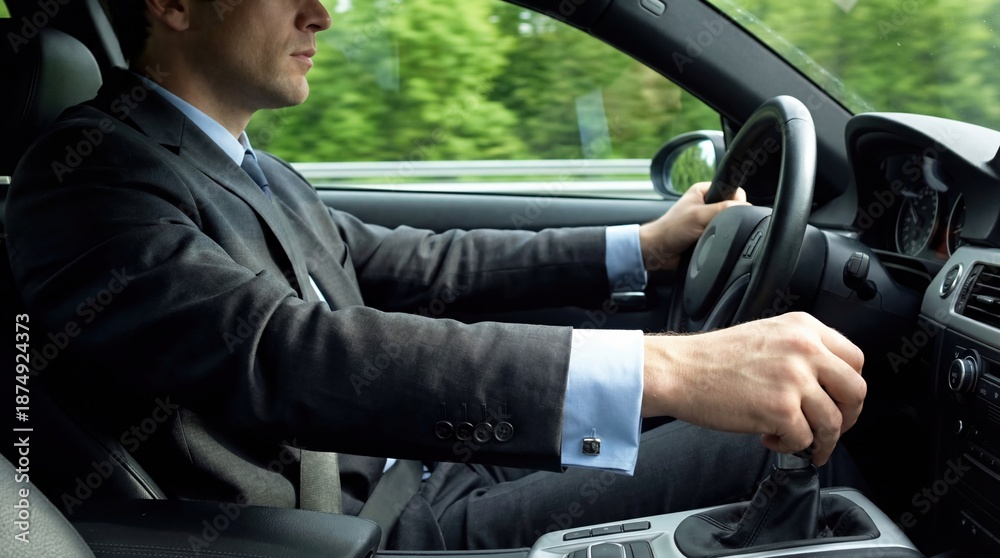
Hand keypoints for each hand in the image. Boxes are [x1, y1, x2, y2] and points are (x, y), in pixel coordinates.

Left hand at [638, 181, 748, 270]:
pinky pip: (723, 235)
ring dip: (723, 231)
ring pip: (729, 223)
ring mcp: (708, 219)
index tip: (736, 211)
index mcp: (704, 191)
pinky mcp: (708, 234)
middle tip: (716, 226)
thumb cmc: (671, 229)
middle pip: (732, 208)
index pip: (732, 190)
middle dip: (729, 218)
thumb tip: (745, 208)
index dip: (737, 201)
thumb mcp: (699, 215)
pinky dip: (720, 239)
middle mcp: (707, 203)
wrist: (659, 251)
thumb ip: (723, 209)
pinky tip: (711, 242)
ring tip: (710, 235)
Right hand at [641, 312, 865, 465]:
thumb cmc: (712, 358)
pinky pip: (804, 440)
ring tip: (797, 441)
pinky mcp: (781, 409)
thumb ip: (801, 350)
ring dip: (819, 440)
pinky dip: (789, 447)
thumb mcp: (766, 335)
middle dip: (848, 418)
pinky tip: (770, 438)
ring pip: (833, 422)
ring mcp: (794, 379)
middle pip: (855, 391)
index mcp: (803, 328)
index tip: (840, 401)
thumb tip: (827, 383)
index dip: (850, 386)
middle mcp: (804, 349)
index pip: (855, 358)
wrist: (680, 371)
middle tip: (831, 429)